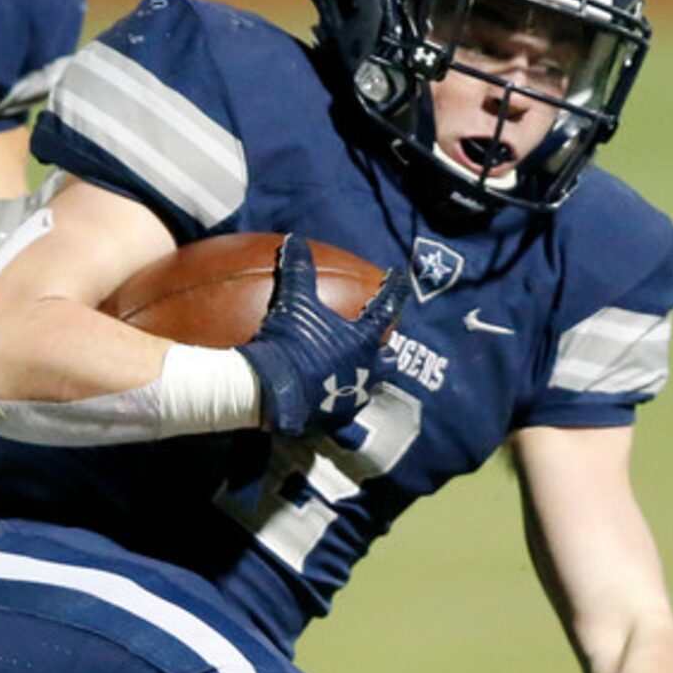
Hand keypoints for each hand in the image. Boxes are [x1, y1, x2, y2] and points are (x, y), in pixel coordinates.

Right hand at [238, 236, 403, 435]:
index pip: (386, 308)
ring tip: (362, 381)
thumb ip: (298, 270)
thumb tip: (294, 240)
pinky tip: (347, 433)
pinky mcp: (338, 421)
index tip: (398, 278)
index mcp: (363, 339)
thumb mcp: (294, 302)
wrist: (274, 390)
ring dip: (368, 382)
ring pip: (370, 390)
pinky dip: (347, 427)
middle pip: (388, 359)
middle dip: (388, 351)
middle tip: (384, 345)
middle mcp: (367, 369)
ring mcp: (355, 398)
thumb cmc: (290, 342)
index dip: (393, 290)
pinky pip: (348, 427)